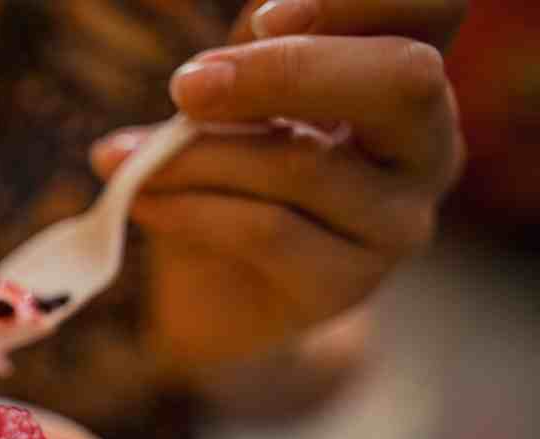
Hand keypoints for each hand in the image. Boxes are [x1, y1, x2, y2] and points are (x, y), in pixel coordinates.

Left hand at [91, 4, 464, 374]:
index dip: (360, 0)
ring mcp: (397, 221)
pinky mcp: (348, 284)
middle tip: (186, 85)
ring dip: (193, 156)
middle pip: (401, 80)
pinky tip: (141, 200)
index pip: (434, 5)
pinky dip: (187, 209)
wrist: (211, 294)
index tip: (267, 16)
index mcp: (403, 75)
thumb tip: (209, 62)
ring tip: (119, 157)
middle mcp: (427, 145)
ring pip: (302, 165)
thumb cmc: (227, 175)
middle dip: (284, 72)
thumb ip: (248, 54)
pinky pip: (266, 231)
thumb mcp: (235, 96)